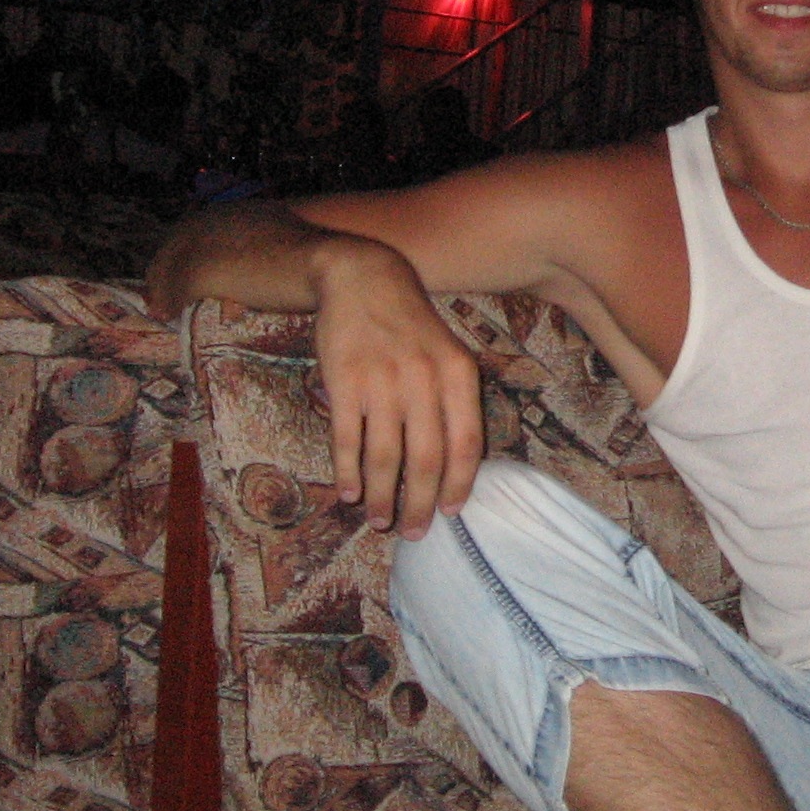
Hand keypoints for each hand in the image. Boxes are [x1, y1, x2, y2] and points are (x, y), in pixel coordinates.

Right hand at [311, 243, 483, 536]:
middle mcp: (423, 379)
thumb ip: (455, 402)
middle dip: (418, 504)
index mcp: (458, 373)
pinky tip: (349, 493)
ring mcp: (382, 381)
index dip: (458, 484)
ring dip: (381, 497)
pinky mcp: (344, 382)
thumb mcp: (448, 352)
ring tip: (379, 520)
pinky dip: (347, 473)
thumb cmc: (411, 326)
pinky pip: (348, 440)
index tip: (449, 512)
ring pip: (384, 457)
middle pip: (425, 460)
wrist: (363, 278)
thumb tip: (456, 466)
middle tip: (412, 532)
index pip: (465, 444)